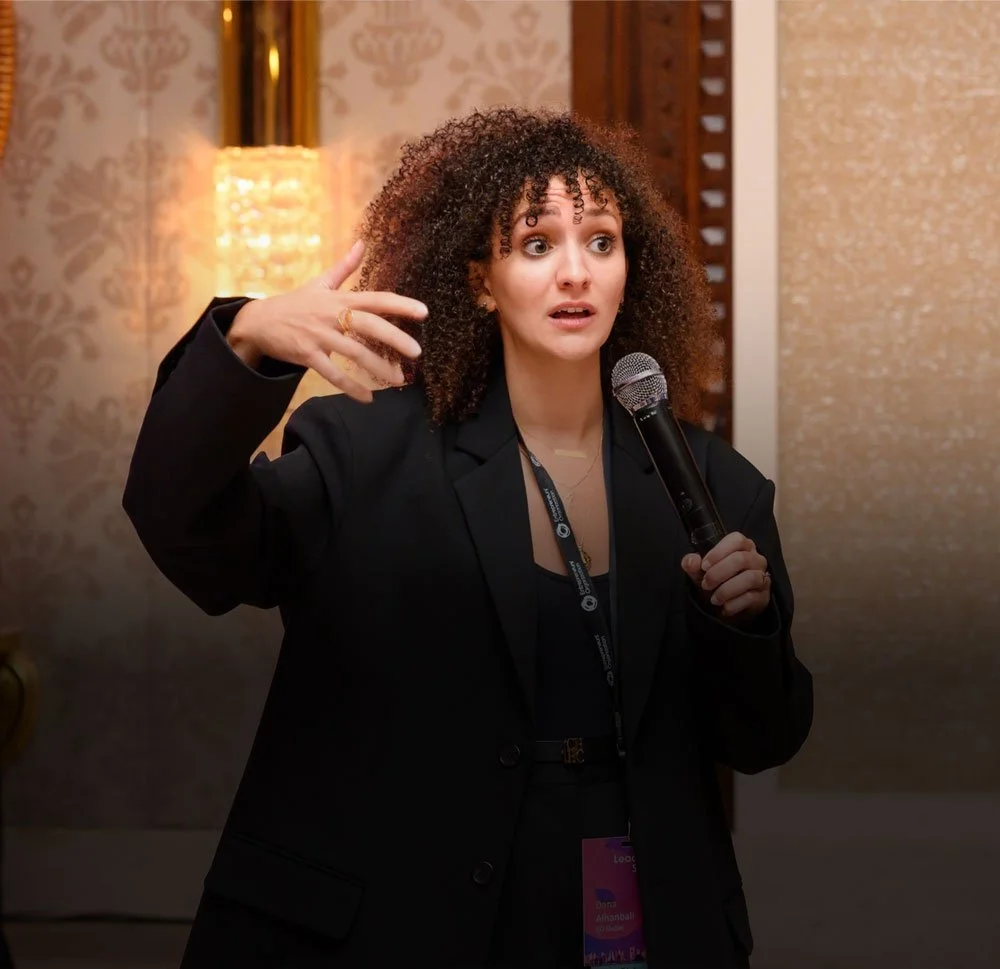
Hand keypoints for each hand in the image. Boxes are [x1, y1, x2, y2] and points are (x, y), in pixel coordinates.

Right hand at [226, 240, 426, 402]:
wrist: (258, 321)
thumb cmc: (296, 303)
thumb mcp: (320, 283)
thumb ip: (345, 267)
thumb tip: (363, 243)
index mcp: (339, 298)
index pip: (375, 299)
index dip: (400, 304)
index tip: (424, 312)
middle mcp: (331, 315)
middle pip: (368, 325)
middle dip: (394, 338)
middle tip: (416, 352)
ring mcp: (319, 335)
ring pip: (353, 352)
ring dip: (377, 367)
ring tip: (397, 379)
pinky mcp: (307, 354)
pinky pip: (332, 373)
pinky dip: (350, 387)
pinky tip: (367, 398)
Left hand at [681, 532, 770, 620]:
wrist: (725, 607)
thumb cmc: (716, 582)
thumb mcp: (700, 572)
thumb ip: (693, 564)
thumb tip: (691, 561)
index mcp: (741, 547)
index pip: (737, 539)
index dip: (719, 551)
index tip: (704, 565)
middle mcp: (755, 559)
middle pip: (741, 559)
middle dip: (719, 573)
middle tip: (705, 584)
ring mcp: (762, 577)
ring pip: (749, 578)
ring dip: (726, 590)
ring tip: (714, 599)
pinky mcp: (763, 596)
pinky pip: (751, 597)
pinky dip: (733, 604)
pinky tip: (724, 607)